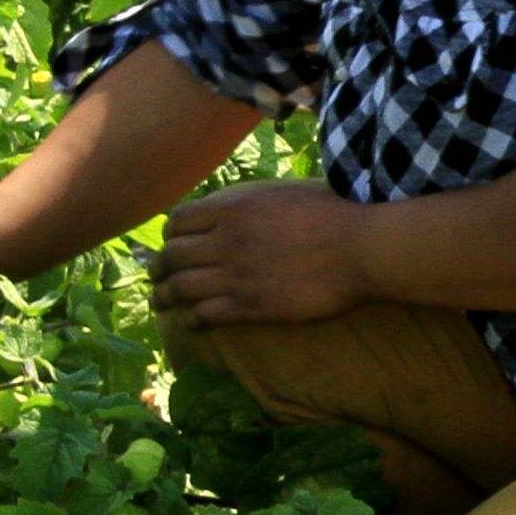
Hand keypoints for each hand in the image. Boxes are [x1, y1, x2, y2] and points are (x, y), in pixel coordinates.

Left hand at [148, 180, 376, 329]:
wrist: (359, 246)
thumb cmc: (331, 212)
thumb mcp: (280, 191)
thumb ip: (248, 201)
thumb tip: (230, 207)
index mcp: (231, 207)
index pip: (178, 222)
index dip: (169, 235)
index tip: (170, 244)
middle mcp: (225, 240)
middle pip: (172, 256)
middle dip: (158, 268)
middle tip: (155, 277)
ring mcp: (236, 275)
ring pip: (181, 288)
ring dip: (165, 297)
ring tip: (160, 303)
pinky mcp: (251, 306)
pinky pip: (206, 315)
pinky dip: (192, 320)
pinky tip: (191, 323)